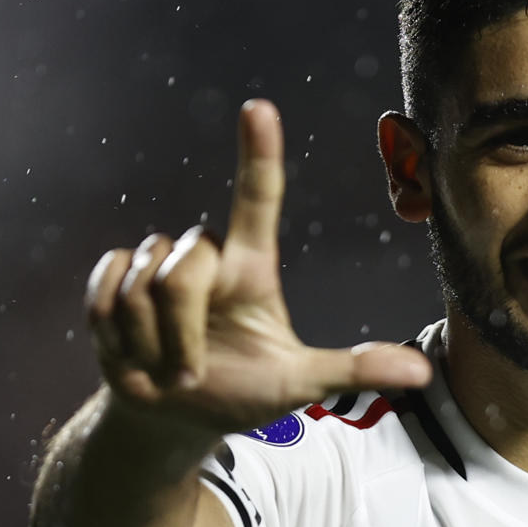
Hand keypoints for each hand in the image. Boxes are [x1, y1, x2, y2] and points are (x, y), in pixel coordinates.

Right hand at [85, 99, 432, 434]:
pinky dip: (118, 337)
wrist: (172, 417)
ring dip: (153, 342)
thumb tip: (422, 374)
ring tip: (167, 366)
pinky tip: (132, 355)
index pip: (258, 199)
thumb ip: (353, 371)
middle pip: (185, 266)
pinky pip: (105, 292)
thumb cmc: (241, 394)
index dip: (258, 154)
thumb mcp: (301, 384)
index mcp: (251, 267)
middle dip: (182, 329)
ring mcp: (153, 267)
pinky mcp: (109, 282)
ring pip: (142, 284)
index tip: (259, 108)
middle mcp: (205, 257)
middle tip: (191, 373)